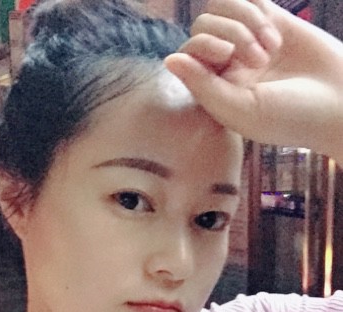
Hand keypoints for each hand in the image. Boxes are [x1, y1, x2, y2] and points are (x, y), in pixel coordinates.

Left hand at [165, 0, 342, 164]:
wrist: (341, 104)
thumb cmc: (290, 116)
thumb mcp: (240, 110)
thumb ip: (202, 86)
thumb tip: (169, 59)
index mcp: (214, 87)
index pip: (188, 50)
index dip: (205, 44)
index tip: (230, 59)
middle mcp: (227, 63)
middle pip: (203, 23)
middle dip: (231, 32)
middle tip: (259, 59)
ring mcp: (247, 41)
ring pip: (223, 5)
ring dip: (245, 18)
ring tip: (270, 47)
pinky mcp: (272, 22)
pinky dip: (257, 7)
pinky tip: (274, 33)